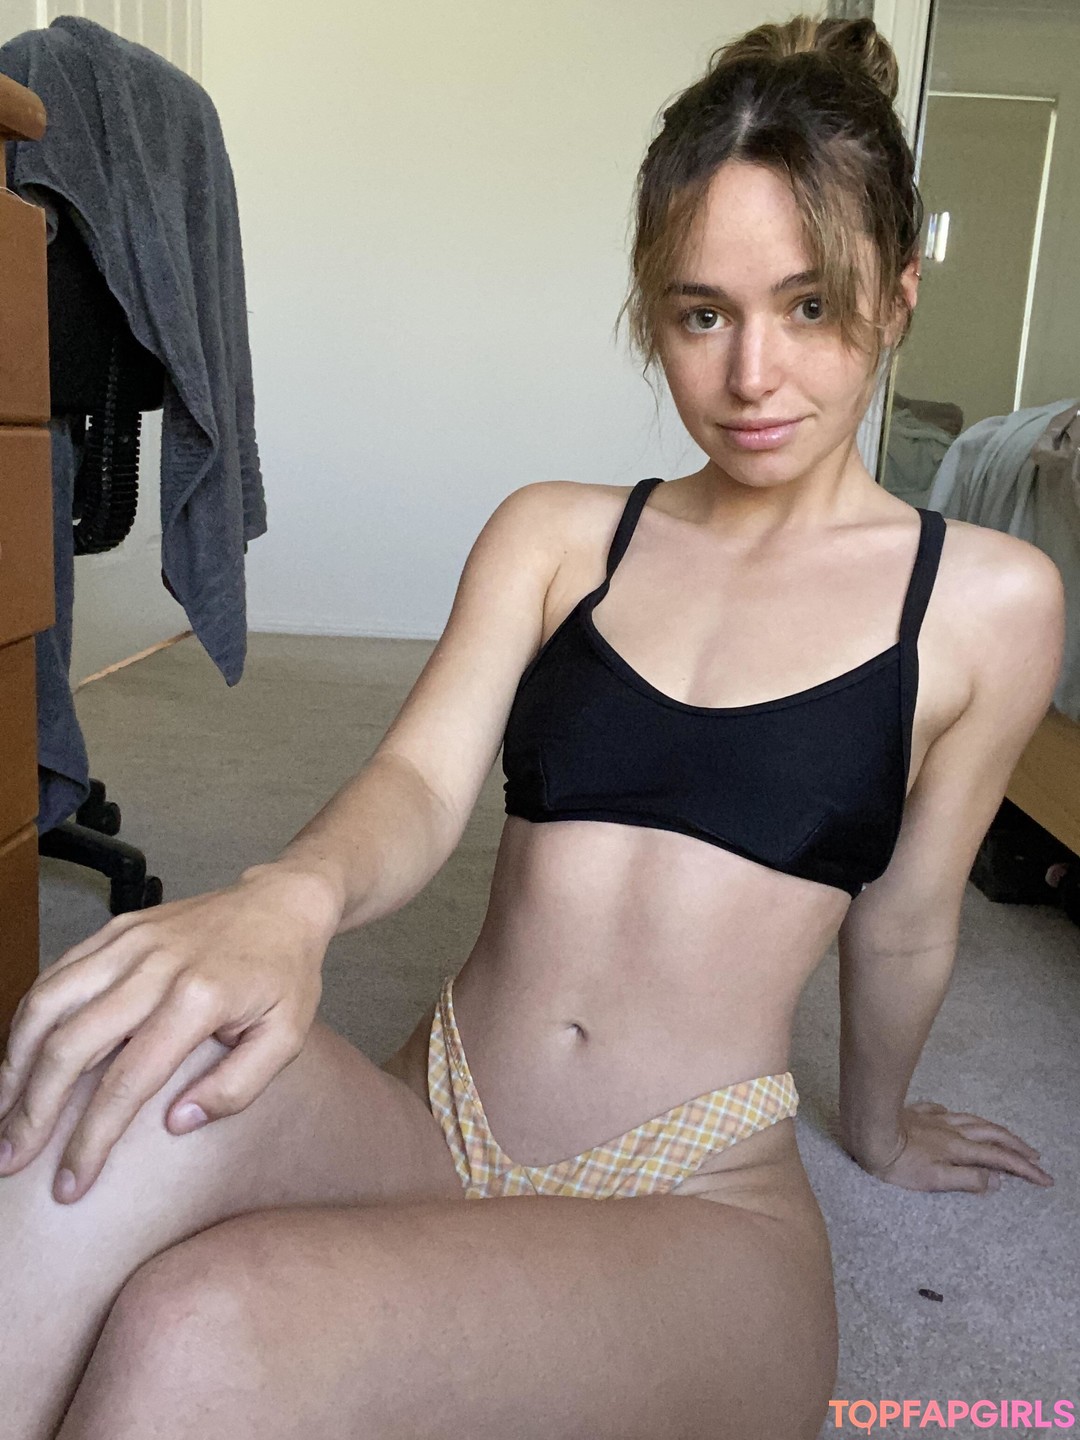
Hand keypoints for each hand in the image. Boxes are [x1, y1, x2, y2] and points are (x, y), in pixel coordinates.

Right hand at [0, 865, 339, 1204]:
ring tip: (4, 1112)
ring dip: (14, 1062)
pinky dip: (28, 1017)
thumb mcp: (287, 1037)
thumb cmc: (285, 974)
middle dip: (31, 1111)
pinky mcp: (116, 930)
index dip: (90, 1140)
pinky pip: (56, 973)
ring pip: (47, 1003)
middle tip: (9, 1159)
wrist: (282, 903)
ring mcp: (129, 942)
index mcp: (198, 999)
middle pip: (69, 1045)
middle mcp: (154, 966)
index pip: (126, 1082)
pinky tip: (19, 1056)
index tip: (70, 1185)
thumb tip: (175, 1124)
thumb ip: (237, 1087)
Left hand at [850, 1100, 1053, 1193]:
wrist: (869, 1133)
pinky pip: (943, 1111)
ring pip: (973, 1120)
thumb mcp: (934, 1180)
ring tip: (1007, 1136)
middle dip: (1017, 1146)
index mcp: (959, 1148)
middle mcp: (952, 1130)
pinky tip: (954, 1117)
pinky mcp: (917, 1112)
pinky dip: (957, 1116)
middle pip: (992, 1135)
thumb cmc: (897, 1163)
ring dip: (995, 1129)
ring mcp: (935, 1118)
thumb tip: (996, 1181)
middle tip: (1035, 1156)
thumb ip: (967, 1179)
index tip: (1045, 1178)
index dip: (1024, 1169)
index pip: (1000, 1159)